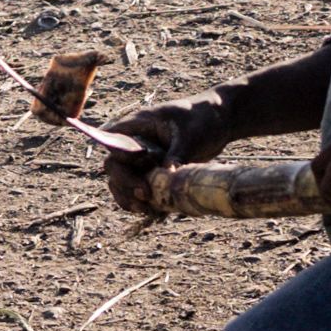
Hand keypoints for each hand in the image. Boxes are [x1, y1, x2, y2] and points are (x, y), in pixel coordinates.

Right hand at [101, 95, 225, 216]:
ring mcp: (141, 161)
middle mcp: (133, 144)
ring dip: (130, 198)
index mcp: (136, 125)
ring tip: (148, 209)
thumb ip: (176, 154)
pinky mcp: (152, 175)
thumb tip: (168, 175)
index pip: (113, 141)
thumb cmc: (200, 119)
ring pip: (121, 183)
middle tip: (145, 194)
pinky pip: (137, 192)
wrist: (218, 123)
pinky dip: (143, 203)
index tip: (141, 165)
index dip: (119, 157)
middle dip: (125, 183)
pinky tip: (156, 212)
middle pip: (114, 167)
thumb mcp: (190, 135)